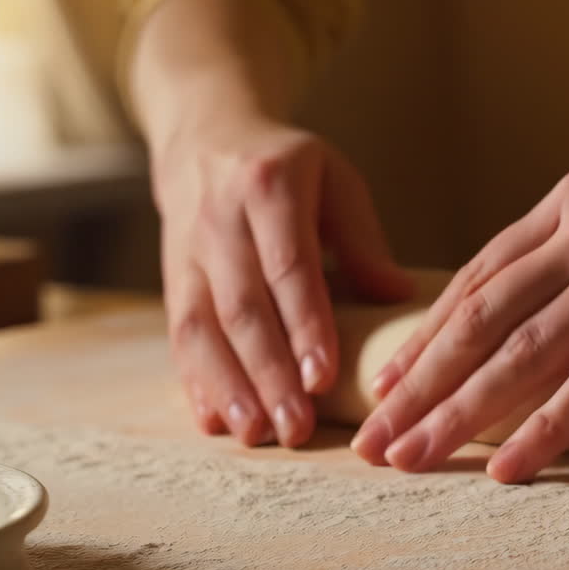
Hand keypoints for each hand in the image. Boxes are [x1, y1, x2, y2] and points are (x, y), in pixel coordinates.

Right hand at [155, 113, 412, 445]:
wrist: (206, 136)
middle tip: (296, 427)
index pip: (289, 268)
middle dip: (269, 374)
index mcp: (269, 188)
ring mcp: (186, 251)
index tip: (323, 378)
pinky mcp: (170, 278)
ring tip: (256, 434)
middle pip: (243, 308)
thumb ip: (364, 239)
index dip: (305, 326)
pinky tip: (214, 421)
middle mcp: (219, 220)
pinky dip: (195, 381)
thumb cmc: (290, 167)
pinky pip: (179, 334)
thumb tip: (398, 294)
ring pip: (202, 328)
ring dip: (228, 387)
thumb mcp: (336, 180)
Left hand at [350, 106, 568, 481]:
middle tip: (370, 438)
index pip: (480, 273)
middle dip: (415, 384)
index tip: (392, 375)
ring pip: (519, 355)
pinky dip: (547, 431)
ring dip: (457, 415)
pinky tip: (509, 470)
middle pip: (478, 319)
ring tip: (408, 460)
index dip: (428, 331)